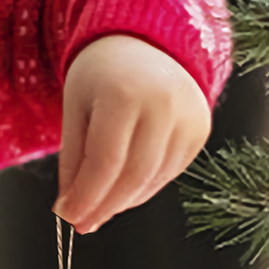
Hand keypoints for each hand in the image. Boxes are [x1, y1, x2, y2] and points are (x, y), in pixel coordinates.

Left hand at [55, 36, 211, 233]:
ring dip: (122, 201)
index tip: (68, 217)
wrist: (145, 45)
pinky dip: (143, 188)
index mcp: (125, 94)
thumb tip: (70, 211)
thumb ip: (73, 161)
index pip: (105, 162)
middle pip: (132, 176)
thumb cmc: (102, 76)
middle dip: (104, 206)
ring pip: (152, 180)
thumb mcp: (75, 110)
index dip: (86, 196)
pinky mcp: (200, 131)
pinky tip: (123, 188)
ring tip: (99, 205)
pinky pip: (168, 173)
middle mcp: (164, 104)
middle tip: (81, 223)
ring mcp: (188, 118)